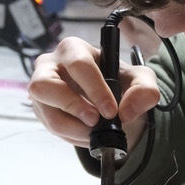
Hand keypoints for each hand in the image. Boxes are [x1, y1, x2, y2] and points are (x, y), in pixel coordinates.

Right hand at [28, 35, 159, 149]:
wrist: (107, 98)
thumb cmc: (118, 81)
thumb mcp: (140, 80)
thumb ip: (144, 90)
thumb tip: (126, 111)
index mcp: (74, 49)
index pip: (78, 65)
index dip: (95, 89)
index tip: (111, 111)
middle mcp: (49, 65)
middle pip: (44, 84)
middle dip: (72, 106)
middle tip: (94, 121)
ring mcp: (41, 88)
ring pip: (44, 110)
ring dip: (71, 127)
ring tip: (94, 133)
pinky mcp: (40, 108)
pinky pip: (49, 125)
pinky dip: (70, 135)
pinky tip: (87, 134)